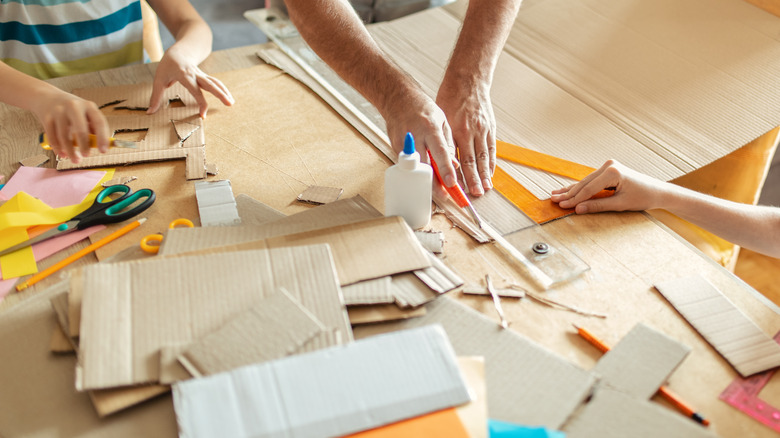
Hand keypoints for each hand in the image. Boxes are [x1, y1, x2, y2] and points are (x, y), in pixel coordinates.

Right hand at [32, 90, 109, 163]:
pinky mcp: (46, 118)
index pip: (99, 122)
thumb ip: (93, 128)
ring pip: (64, 136)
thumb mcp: (85, 113)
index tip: (103, 151)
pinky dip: (58, 148)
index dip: (102, 137)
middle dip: (84, 145)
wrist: (47, 97)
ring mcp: (58, 111)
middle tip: (87, 155)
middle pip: (81, 129)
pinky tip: (63, 154)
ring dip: (70, 151)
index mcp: (88, 106)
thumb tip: (101, 146)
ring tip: (75, 160)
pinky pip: (52, 137)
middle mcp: (74, 106)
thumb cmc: (72, 110)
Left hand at [147, 45, 233, 117]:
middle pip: (211, 84)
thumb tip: (150, 113)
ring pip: (215, 82)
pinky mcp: (205, 76)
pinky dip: (223, 89)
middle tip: (229, 104)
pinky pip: (215, 82)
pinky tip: (228, 97)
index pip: (195, 90)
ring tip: (231, 103)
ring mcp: (202, 75)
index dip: (200, 103)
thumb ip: (155, 97)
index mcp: (184, 75)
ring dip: (224, 92)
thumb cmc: (168, 65)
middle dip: (220, 94)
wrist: (179, 50)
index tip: (203, 115)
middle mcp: (196, 74)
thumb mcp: (158, 79)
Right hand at [383, 89, 458, 196]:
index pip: (439, 153)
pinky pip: (408, 164)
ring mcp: (403, 143)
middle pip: (424, 166)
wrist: (397, 98)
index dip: (445, 169)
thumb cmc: (421, 107)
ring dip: (424, 181)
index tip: (451, 183)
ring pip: (414, 169)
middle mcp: (415, 136)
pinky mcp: (395, 148)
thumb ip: (449, 143)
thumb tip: (454, 164)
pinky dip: (417, 172)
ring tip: (436, 190)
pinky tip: (424, 176)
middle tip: (443, 195)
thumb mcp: (442, 120)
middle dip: (433, 183)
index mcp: (430, 128)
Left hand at [436, 75, 495, 196]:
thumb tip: (438, 159)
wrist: (468, 80)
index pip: (455, 158)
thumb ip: (441, 138)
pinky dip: (491, 163)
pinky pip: (491, 149)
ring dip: (484, 175)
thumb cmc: (450, 98)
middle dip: (473, 180)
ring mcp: (483, 130)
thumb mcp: (440, 117)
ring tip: (484, 189)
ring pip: (483, 157)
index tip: (454, 187)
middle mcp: (471, 131)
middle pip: (471, 161)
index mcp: (456, 129)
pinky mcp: (490, 128)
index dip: (455, 174)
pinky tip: (489, 173)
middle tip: (473, 195)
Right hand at [550, 160, 663, 212]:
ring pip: (585, 181)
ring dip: (571, 190)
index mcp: (613, 172)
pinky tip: (567, 190)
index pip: (588, 189)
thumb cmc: (643, 197)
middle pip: (584, 183)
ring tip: (555, 195)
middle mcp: (609, 166)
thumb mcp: (619, 204)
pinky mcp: (608, 170)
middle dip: (569, 194)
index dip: (574, 199)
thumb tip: (578, 209)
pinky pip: (591, 181)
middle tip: (553, 201)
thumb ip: (597, 206)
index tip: (562, 206)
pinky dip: (580, 187)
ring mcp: (608, 166)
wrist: (657, 191)